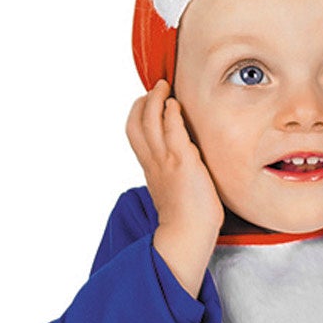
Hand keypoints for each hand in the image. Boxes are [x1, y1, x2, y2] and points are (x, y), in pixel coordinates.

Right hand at [126, 79, 224, 297]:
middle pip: (136, 122)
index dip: (138, 114)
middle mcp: (153, 162)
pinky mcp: (182, 161)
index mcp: (150, 169)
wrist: (187, 235)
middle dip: (143, 101)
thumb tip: (182, 170)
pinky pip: (173, 128)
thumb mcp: (172, 193)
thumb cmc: (186, 221)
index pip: (135, 134)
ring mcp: (165, 160)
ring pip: (150, 119)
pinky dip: (172, 112)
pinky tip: (177, 104)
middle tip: (157, 88)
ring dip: (156, 99)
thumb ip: (172, 176)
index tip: (148, 103)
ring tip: (166, 88)